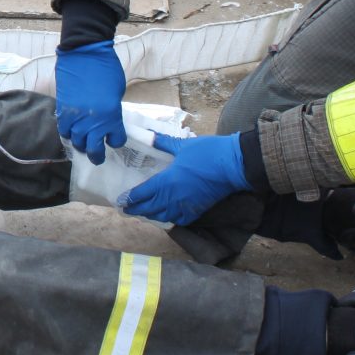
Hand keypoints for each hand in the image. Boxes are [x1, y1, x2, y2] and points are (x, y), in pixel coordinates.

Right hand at [55, 41, 127, 163]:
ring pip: (76, 142)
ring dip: (81, 143)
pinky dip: (68, 132)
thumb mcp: (117, 93)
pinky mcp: (62, 111)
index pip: (116, 140)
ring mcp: (76, 117)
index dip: (116, 140)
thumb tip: (106, 119)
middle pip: (93, 149)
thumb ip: (112, 110)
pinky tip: (72, 130)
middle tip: (97, 156)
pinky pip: (64, 130)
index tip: (114, 138)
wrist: (85, 53)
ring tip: (83, 142)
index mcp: (112, 117)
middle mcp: (93, 122)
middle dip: (97, 155)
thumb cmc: (107, 68)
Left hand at [121, 133, 249, 225]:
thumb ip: (162, 142)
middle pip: (149, 208)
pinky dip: (169, 219)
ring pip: (162, 216)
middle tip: (126, 209)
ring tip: (143, 212)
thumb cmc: (208, 153)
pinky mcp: (197, 210)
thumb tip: (148, 135)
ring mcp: (186, 206)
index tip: (121, 200)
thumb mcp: (182, 145)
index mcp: (167, 181)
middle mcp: (173, 197)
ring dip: (150, 215)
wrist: (234, 165)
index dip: (130, 198)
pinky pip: (179, 220)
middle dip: (136, 210)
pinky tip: (166, 216)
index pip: (142, 193)